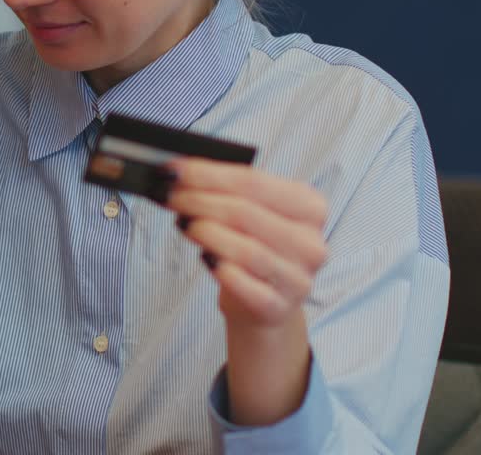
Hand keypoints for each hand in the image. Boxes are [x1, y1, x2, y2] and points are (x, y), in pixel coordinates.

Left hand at [165, 157, 328, 329]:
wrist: (264, 304)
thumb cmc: (255, 247)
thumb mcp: (253, 213)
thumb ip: (227, 191)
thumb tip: (180, 175)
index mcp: (310, 207)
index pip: (253, 182)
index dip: (207, 174)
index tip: (174, 171)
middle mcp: (310, 243)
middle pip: (245, 212)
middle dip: (199, 201)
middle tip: (170, 197)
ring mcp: (297, 278)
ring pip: (244, 249)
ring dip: (205, 232)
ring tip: (184, 225)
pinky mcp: (277, 308)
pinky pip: (241, 283)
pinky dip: (218, 268)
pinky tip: (205, 258)